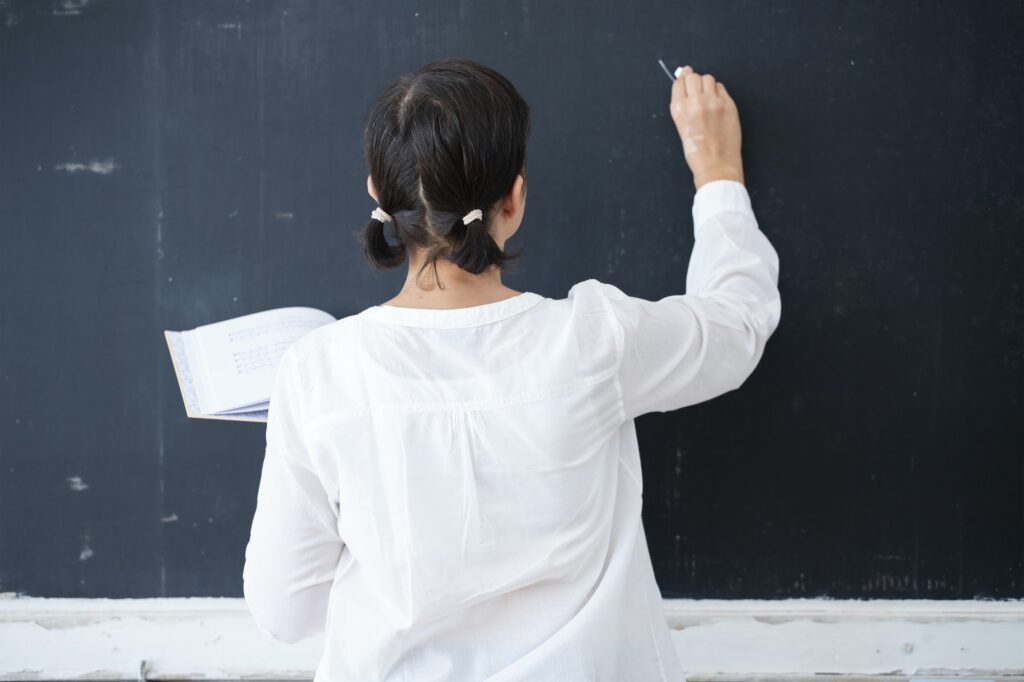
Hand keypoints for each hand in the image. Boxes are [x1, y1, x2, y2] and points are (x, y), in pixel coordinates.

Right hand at [669, 65, 744, 189]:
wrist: (715, 164)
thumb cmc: (697, 151)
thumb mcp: (682, 127)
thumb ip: (683, 106)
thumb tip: (686, 83)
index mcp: (679, 109)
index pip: (679, 83)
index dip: (682, 80)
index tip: (685, 79)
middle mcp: (695, 102)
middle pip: (693, 77)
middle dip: (694, 81)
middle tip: (697, 91)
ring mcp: (713, 102)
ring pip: (708, 79)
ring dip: (707, 85)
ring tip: (708, 98)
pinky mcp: (728, 105)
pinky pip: (721, 88)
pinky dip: (718, 92)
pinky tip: (717, 104)